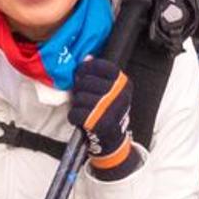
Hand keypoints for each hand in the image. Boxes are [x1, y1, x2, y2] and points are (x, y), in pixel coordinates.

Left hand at [67, 54, 137, 173]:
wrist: (113, 140)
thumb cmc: (108, 111)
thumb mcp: (111, 90)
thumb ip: (99, 74)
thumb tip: (86, 58)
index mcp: (123, 83)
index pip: (100, 65)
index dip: (86, 68)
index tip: (82, 75)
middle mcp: (119, 94)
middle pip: (85, 81)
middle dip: (80, 90)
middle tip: (85, 98)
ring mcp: (110, 109)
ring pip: (79, 98)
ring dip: (77, 105)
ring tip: (86, 110)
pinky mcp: (99, 123)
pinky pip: (75, 113)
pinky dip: (74, 117)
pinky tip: (82, 120)